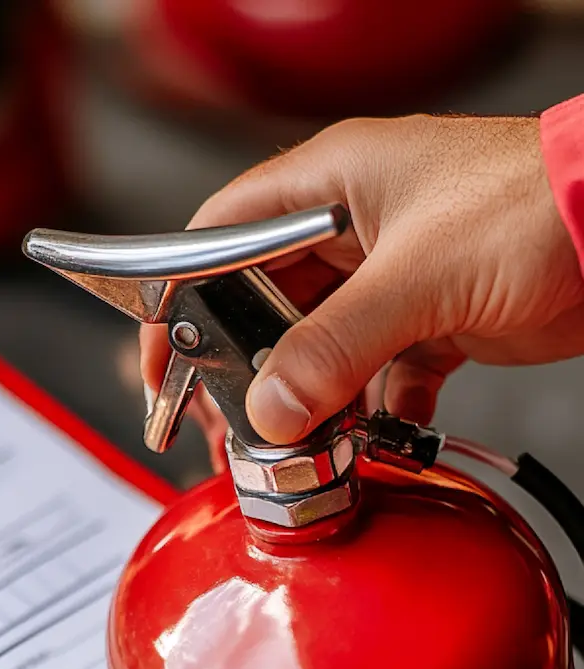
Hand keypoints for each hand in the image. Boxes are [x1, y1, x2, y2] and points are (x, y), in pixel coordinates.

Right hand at [141, 115, 583, 453]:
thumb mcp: (420, 275)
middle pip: (257, 304)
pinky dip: (364, 410)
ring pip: (312, 345)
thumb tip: (271, 410)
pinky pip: (370, 372)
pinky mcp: (425, 318)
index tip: (162, 361)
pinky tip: (365, 439)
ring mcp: (386, 275)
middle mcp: (348, 226)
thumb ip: (334, 346)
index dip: (177, 298)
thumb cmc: (545, 203)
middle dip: (241, 369)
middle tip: (228, 424)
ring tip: (291, 447)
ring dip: (303, 399)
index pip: (216, 237)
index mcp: (328, 183)